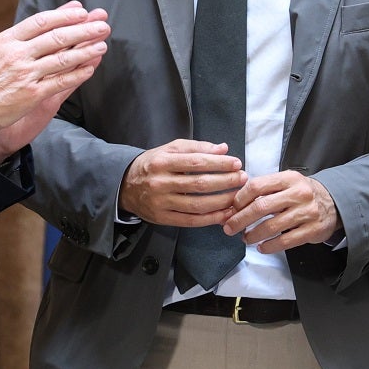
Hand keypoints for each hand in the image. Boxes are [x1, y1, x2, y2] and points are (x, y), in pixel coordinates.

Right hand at [0, 0, 108, 159]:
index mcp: (6, 41)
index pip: (40, 22)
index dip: (63, 15)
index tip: (80, 11)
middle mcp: (19, 55)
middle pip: (57, 37)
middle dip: (83, 29)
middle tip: (101, 23)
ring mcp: (27, 75)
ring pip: (63, 59)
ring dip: (85, 50)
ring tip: (103, 43)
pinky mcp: (33, 95)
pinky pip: (60, 82)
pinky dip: (77, 74)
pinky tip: (90, 68)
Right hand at [119, 139, 245, 226]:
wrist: (126, 186)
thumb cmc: (153, 164)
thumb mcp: (170, 149)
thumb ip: (197, 147)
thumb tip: (223, 149)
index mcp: (162, 161)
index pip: (196, 162)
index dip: (219, 164)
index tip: (236, 163)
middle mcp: (160, 182)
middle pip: (199, 184)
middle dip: (225, 182)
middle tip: (243, 178)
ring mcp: (161, 203)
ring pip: (197, 204)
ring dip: (222, 201)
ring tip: (238, 196)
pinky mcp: (163, 218)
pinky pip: (191, 221)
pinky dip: (211, 219)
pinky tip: (225, 214)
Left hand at [222, 170, 337, 253]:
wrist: (334, 203)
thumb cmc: (303, 193)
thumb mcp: (287, 183)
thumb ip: (265, 189)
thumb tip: (235, 204)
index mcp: (288, 178)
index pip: (257, 186)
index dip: (240, 199)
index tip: (232, 208)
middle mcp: (298, 194)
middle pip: (261, 207)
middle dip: (240, 220)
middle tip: (229, 228)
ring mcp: (306, 212)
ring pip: (271, 226)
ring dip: (253, 235)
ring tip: (245, 238)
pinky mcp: (312, 230)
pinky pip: (285, 241)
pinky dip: (270, 246)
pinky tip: (261, 247)